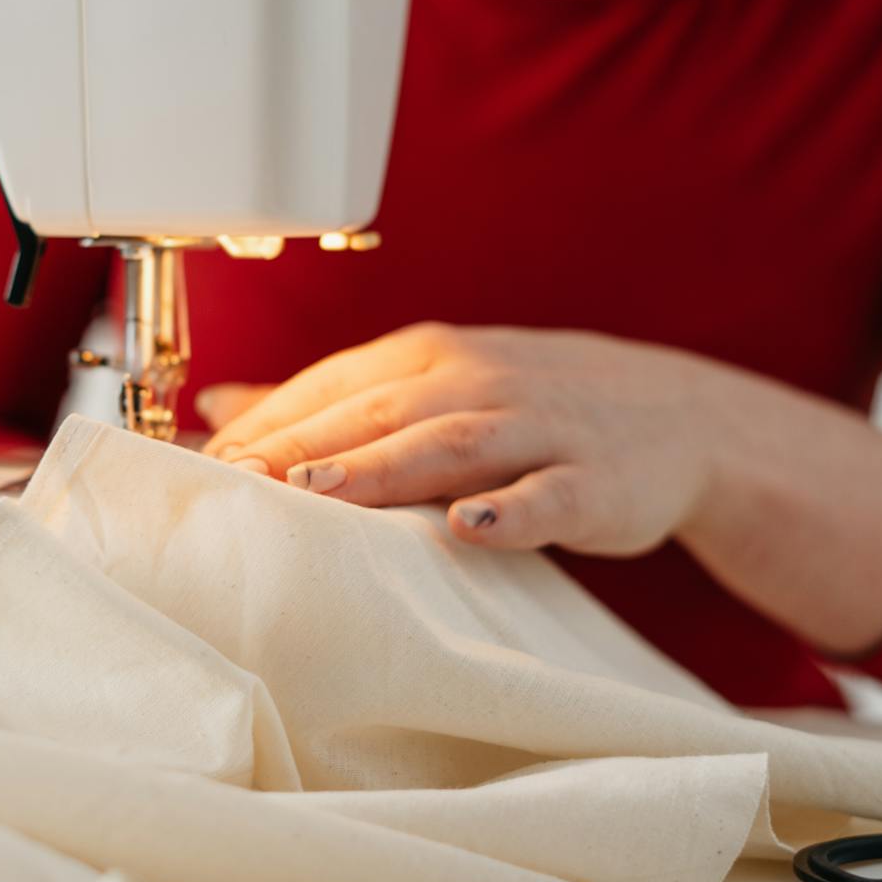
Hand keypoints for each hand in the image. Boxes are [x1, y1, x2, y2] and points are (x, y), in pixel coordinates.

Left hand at [199, 323, 727, 554]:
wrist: (677, 418)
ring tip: (318, 489)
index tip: (204, 463)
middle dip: (301, 444)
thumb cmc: (533, 407)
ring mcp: (539, 428)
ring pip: (449, 444)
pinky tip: (470, 525)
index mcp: (430, 357)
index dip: (268, 422)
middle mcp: (477, 381)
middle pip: (377, 411)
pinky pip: (549, 495)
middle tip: (232, 481)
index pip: (334, 385)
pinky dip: (511, 510)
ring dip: (381, 467)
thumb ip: (328, 400)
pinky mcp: (594, 482)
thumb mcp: (431, 384)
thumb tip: (216, 407)